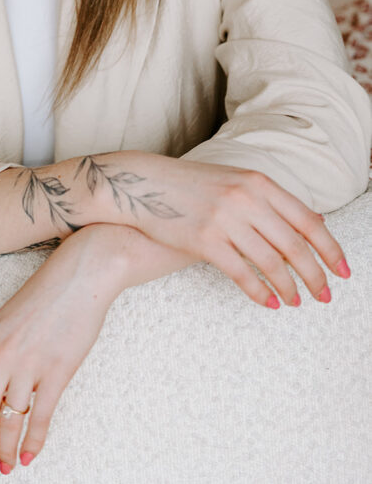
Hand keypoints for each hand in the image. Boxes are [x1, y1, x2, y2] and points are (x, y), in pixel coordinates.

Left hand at [0, 229, 121, 480]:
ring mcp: (29, 364)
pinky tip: (28, 456)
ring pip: (10, 422)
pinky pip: (41, 416)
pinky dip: (33, 441)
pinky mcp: (58, 370)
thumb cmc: (41, 297)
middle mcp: (0, 357)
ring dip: (5, 451)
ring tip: (4, 467)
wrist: (79, 275)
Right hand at [95, 153, 348, 307]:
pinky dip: (259, 291)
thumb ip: (268, 200)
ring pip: (271, 262)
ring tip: (296, 302)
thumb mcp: (233, 181)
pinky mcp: (204, 239)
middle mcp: (245, 197)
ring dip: (289, 287)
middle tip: (324, 295)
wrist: (141, 184)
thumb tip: (311, 222)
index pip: (307, 219)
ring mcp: (224, 217)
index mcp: (257, 181)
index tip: (343, 270)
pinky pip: (241, 273)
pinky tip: (268, 302)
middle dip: (315, 274)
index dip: (330, 248)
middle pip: (294, 244)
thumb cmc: (190, 186)